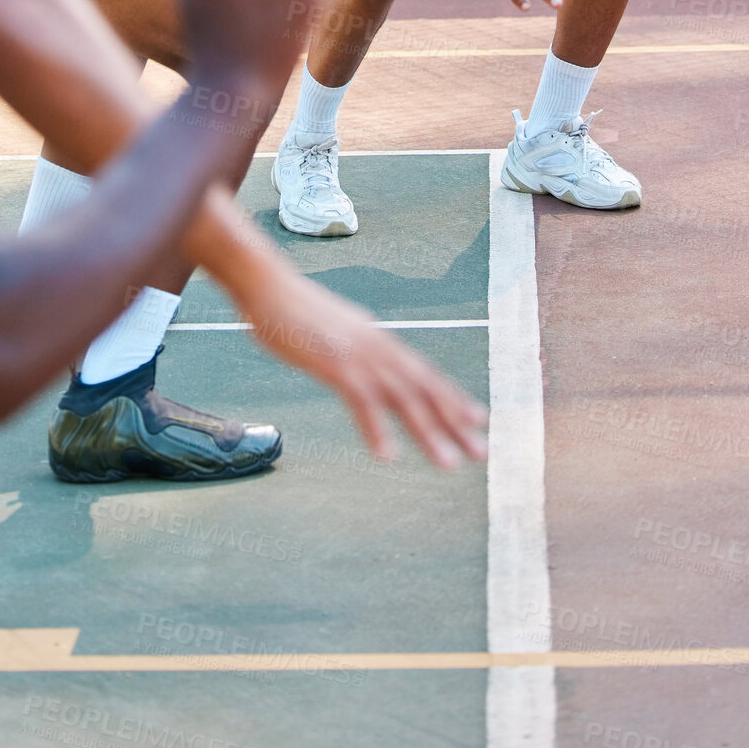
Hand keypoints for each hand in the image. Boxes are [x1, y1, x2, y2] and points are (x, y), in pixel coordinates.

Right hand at [246, 270, 487, 466]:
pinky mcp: (334, 363)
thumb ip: (352, 346)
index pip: (425, 372)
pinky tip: (387, 456)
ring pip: (403, 398)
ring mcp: (357, 354)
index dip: (452, 398)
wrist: (267, 284)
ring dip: (427, 432)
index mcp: (378, 338)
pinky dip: (376, 429)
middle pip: (424, 388)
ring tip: (448, 463)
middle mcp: (377, 345)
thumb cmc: (292, 308)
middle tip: (481, 452)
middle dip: (454, 421)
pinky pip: (362, 401)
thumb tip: (359, 362)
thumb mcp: (334, 329)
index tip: (477, 420)